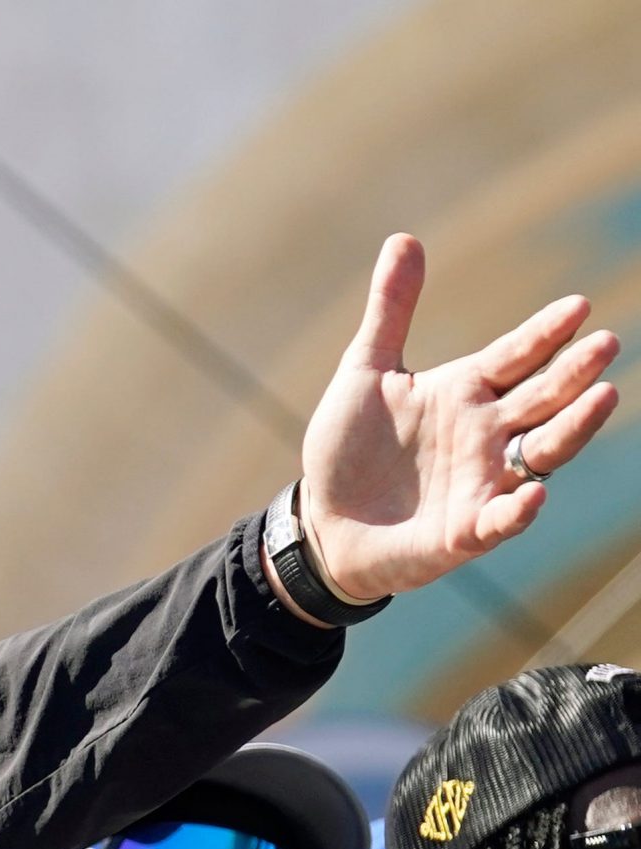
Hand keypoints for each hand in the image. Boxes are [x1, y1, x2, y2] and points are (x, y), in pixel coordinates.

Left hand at [298, 234, 618, 601]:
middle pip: (542, 398)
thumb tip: (403, 238)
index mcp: (466, 391)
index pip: (516, 355)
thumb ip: (390, 311)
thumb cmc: (348, 449)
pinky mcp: (465, 532)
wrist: (322, 522)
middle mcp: (486, 433)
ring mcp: (482, 482)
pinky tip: (533, 494)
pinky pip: (500, 520)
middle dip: (574, 373)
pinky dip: (517, 509)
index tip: (576, 306)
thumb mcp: (364, 372)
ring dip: (572, 427)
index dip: (544, 334)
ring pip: (542, 451)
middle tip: (605, 344)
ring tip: (603, 397)